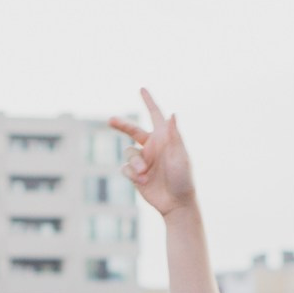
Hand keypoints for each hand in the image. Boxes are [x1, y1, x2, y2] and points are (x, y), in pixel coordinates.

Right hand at [110, 88, 196, 217]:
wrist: (176, 203)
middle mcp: (153, 146)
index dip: (148, 101)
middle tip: (110, 120)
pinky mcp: (136, 174)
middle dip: (121, 125)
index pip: (155, 115)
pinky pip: (125, 168)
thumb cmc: (183, 179)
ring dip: (135, 163)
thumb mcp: (180, 156)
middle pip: (132, 130)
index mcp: (165, 138)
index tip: (142, 89)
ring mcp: (143, 160)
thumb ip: (175, 136)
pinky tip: (142, 181)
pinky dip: (132, 174)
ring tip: (145, 174)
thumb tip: (173, 113)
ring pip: (128, 152)